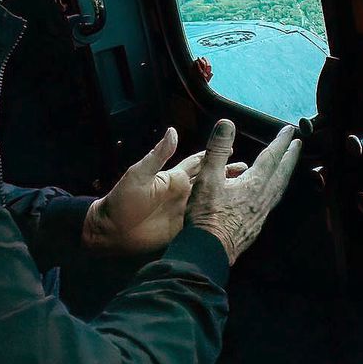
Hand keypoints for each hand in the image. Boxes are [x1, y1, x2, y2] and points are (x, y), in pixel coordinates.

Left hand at [82, 128, 249, 254]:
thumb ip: (158, 155)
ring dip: (228, 194)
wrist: (112, 232)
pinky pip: (206, 220)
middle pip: (211, 180)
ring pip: (212, 200)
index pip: (200, 162)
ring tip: (247, 190)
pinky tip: (233, 215)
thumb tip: (173, 131)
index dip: (215, 153)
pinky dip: (219, 216)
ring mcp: (185, 210)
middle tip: (250, 170)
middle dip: (229, 173)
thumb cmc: (122, 201)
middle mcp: (183, 192)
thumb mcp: (139, 175)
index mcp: (174, 177)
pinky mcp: (185, 228)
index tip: (232, 146)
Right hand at [186, 120, 300, 264]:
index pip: (271, 156)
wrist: (210, 251)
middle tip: (298, 144)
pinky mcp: (257, 224)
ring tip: (288, 165)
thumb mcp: (208, 178)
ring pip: (280, 187)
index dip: (281, 141)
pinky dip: (276, 189)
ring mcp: (262, 212)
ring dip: (286, 173)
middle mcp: (264, 197)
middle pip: (282, 172)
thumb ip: (218, 149)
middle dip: (290, 156)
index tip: (289, 129)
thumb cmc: (207, 216)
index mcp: (255, 183)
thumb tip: (227, 123)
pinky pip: (273, 201)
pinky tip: (270, 193)